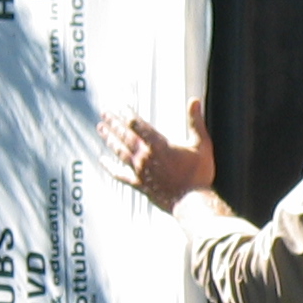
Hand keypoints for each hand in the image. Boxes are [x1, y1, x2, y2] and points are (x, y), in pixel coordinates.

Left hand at [98, 98, 214, 212]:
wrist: (192, 202)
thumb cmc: (199, 174)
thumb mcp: (202, 145)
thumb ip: (196, 122)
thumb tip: (194, 100)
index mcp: (159, 145)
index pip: (138, 125)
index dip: (128, 113)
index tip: (121, 105)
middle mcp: (145, 157)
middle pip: (125, 136)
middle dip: (114, 123)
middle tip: (104, 112)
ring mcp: (140, 171)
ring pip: (120, 151)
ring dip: (109, 139)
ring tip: (101, 129)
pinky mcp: (139, 184)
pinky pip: (119, 174)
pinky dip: (110, 167)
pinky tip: (102, 160)